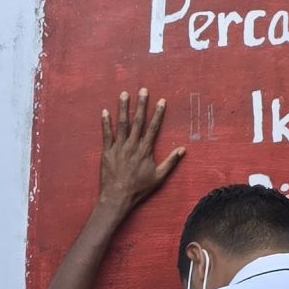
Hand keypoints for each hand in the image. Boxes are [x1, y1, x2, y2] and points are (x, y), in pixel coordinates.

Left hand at [97, 87, 183, 217]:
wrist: (118, 198)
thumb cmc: (139, 189)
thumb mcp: (159, 177)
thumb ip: (171, 162)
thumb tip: (183, 149)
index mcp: (145, 151)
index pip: (153, 128)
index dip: (158, 114)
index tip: (161, 101)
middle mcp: (132, 146)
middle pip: (137, 122)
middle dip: (141, 105)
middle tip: (143, 90)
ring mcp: (118, 148)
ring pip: (121, 125)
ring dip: (123, 108)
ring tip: (124, 94)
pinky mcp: (107, 153)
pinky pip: (106, 135)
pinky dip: (105, 123)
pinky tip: (105, 111)